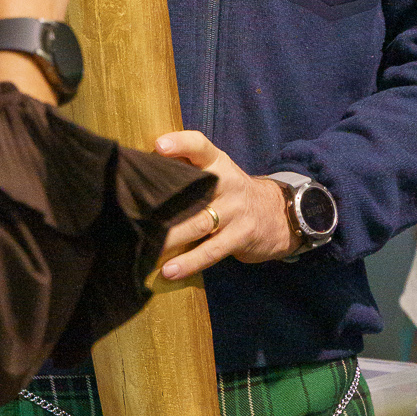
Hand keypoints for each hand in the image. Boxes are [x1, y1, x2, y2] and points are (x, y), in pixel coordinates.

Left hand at [152, 131, 295, 279]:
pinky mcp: (240, 237)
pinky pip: (211, 251)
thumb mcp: (219, 174)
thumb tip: (144, 171)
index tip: (159, 146)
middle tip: (135, 213)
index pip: (200, 147)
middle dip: (164, 202)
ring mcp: (235, 212)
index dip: (181, 144)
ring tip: (146, 249)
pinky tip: (169, 271)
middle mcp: (228, 184)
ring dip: (170, 238)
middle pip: (194, 189)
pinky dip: (189, 262)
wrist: (281, 214)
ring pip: (198, 223)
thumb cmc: (233, 194)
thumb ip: (188, 170)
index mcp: (219, 164)